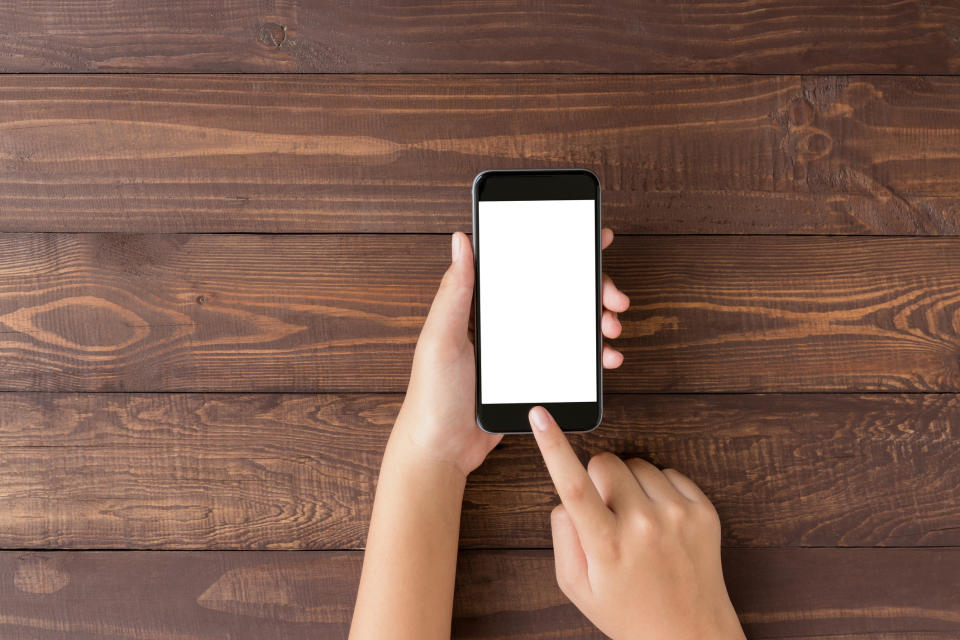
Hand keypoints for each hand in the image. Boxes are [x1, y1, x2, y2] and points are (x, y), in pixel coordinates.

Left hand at [393, 229, 630, 476]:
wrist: (442, 450)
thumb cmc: (432, 395)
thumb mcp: (441, 339)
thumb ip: (454, 291)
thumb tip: (461, 240)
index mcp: (482, 306)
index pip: (526, 266)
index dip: (560, 249)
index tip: (592, 239)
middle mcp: (505, 322)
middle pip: (558, 292)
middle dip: (593, 289)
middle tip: (614, 298)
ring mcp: (522, 350)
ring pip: (570, 324)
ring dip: (597, 321)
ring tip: (612, 329)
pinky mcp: (533, 376)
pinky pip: (569, 358)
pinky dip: (591, 354)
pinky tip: (606, 357)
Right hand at [528, 406, 745, 639]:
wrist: (690, 633)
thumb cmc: (629, 612)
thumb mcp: (577, 586)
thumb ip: (563, 536)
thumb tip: (566, 497)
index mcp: (606, 545)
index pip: (572, 484)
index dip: (552, 445)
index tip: (541, 415)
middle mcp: (643, 525)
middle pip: (604, 462)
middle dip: (597, 479)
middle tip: (606, 514)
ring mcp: (676, 515)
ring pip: (636, 464)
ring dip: (630, 485)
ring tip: (637, 523)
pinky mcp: (702, 510)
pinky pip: (667, 472)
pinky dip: (658, 490)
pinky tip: (659, 521)